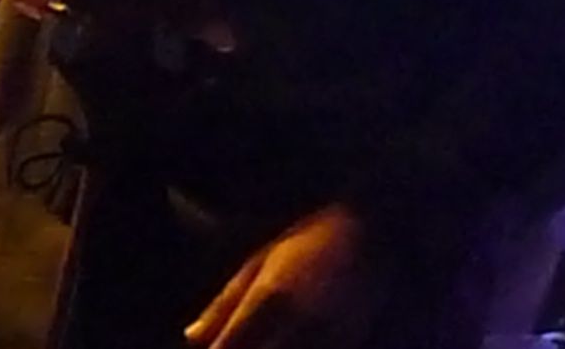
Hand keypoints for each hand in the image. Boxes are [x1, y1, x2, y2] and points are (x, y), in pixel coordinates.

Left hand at [185, 203, 381, 348]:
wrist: (373, 228)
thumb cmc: (312, 237)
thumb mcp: (263, 258)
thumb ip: (225, 303)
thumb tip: (191, 339)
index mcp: (269, 298)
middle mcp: (296, 324)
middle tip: (237, 343)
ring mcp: (324, 339)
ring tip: (264, 340)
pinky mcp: (346, 346)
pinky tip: (283, 343)